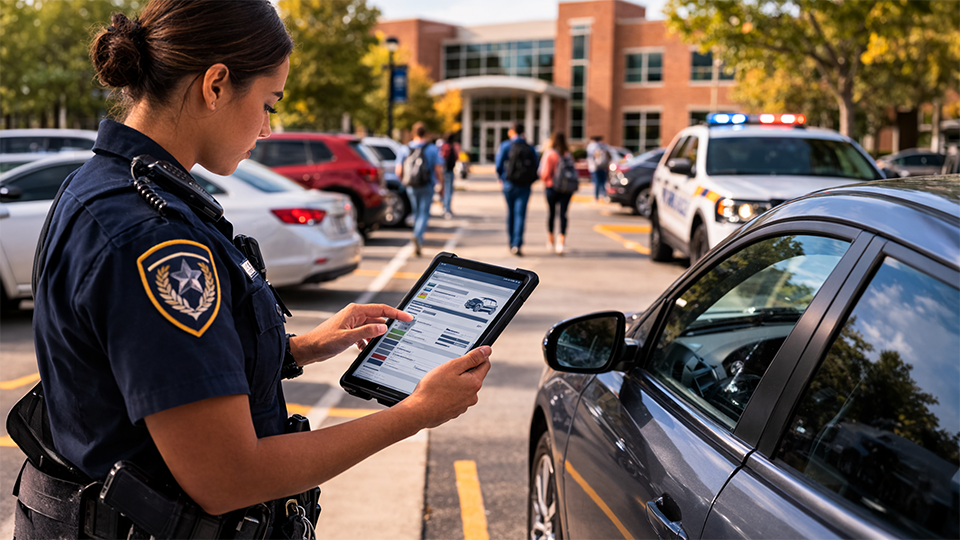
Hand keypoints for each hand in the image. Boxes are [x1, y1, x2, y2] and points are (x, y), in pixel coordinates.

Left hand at [289, 303, 412, 365]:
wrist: (309, 349)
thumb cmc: (323, 341)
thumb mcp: (347, 338)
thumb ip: (366, 332)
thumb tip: (383, 328)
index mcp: (355, 311)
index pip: (381, 309)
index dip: (396, 313)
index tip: (407, 317)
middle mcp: (354, 315)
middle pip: (378, 318)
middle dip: (388, 327)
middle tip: (400, 333)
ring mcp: (352, 323)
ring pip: (372, 328)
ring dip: (376, 337)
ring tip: (380, 345)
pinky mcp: (350, 331)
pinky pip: (365, 334)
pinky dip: (368, 342)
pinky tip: (366, 349)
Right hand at [400, 346, 491, 428]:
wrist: (419, 412)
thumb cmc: (433, 388)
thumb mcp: (453, 366)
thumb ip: (471, 358)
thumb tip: (487, 351)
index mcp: (474, 383)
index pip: (485, 364)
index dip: (477, 356)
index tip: (466, 354)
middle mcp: (472, 396)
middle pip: (473, 376)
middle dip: (463, 370)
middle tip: (447, 369)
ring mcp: (463, 405)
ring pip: (463, 388)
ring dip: (455, 382)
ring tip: (439, 382)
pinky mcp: (454, 411)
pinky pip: (455, 398)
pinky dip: (449, 393)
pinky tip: (437, 392)